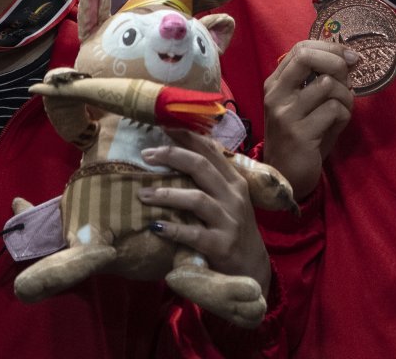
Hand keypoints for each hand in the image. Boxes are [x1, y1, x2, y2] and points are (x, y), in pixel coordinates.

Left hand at [138, 130, 271, 294]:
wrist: (252, 268)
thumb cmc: (233, 229)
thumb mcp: (229, 200)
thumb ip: (212, 180)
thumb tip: (179, 155)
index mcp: (234, 182)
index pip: (210, 151)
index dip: (187, 137)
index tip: (163, 127)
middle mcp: (233, 197)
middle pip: (201, 167)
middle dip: (172, 156)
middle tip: (146, 155)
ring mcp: (229, 221)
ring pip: (196, 198)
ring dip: (166, 193)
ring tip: (143, 194)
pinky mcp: (221, 245)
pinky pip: (193, 233)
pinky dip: (173, 229)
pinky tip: (155, 227)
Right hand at [261, 40, 356, 198]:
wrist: (286, 174)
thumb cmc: (301, 135)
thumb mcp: (304, 103)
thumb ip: (319, 79)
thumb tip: (349, 58)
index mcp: (275, 82)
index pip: (301, 48)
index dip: (330, 48)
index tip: (350, 57)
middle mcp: (276, 94)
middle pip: (308, 57)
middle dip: (337, 63)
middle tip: (348, 80)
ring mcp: (286, 113)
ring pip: (328, 85)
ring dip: (345, 96)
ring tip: (343, 109)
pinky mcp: (299, 133)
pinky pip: (334, 109)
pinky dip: (344, 115)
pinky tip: (337, 125)